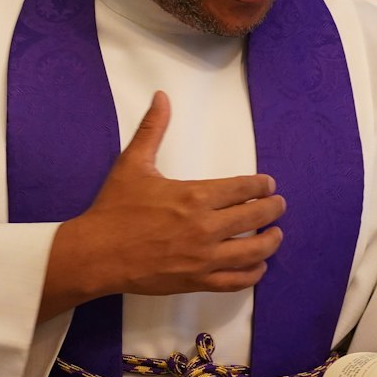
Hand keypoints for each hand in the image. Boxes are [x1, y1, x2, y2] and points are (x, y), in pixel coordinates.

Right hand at [43, 92, 285, 317]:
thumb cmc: (115, 208)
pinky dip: (252, 274)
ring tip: (276, 235)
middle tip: (279, 206)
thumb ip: (153, 129)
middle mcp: (205, 227)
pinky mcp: (196, 281)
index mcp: (194, 196)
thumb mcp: (133, 163)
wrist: (96, 253)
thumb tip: (162, 96)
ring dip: (270, 242)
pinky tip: (258, 267)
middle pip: (255, 217)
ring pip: (252, 252)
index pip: (242, 188)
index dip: (262, 185)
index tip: (269, 185)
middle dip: (273, 209)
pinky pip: (235, 281)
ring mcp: (203, 258)